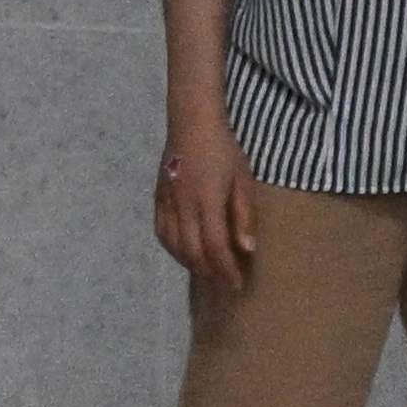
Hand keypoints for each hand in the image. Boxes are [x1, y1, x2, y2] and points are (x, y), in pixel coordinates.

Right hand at [155, 124, 260, 288]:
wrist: (191, 122)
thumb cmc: (224, 149)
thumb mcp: (243, 180)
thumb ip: (244, 215)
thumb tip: (247, 249)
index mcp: (207, 201)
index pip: (215, 247)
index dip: (226, 269)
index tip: (237, 284)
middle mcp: (183, 206)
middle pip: (193, 252)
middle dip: (210, 273)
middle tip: (225, 284)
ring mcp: (167, 203)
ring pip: (174, 246)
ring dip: (191, 265)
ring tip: (208, 273)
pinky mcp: (158, 198)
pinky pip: (161, 232)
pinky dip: (173, 250)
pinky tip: (185, 254)